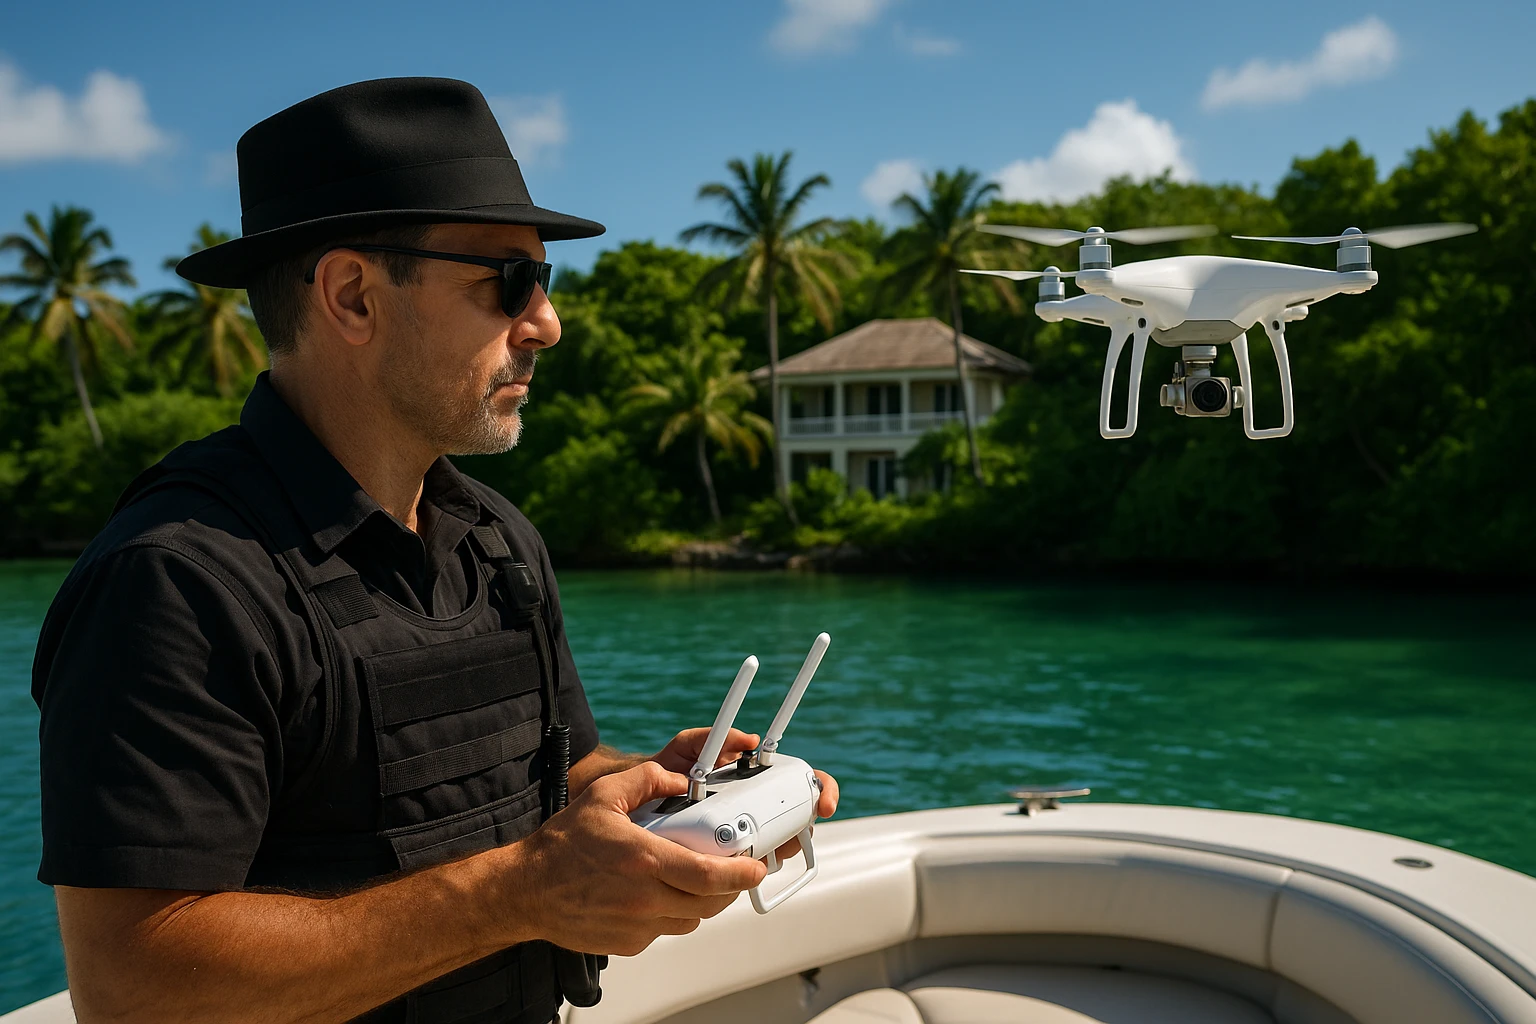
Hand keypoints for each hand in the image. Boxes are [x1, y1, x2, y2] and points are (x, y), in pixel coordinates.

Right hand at [513, 761, 766, 955]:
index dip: (740, 873)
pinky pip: (665, 930)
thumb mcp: (602, 796)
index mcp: (644, 861)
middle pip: (709, 902)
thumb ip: (646, 780)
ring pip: (691, 919)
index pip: (708, 875)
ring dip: (702, 901)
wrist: (525, 891)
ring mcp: (637, 926)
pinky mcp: (629, 943)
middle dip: (731, 887)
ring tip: (695, 878)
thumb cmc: (561, 846)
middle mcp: (645, 898)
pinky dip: (672, 914)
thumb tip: (678, 781)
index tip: (755, 866)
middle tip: (736, 871)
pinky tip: (658, 893)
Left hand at [650, 728, 839, 865]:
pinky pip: (753, 869)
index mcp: (755, 778)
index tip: (825, 803)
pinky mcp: (731, 859)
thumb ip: (713, 738)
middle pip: (799, 819)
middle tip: (791, 836)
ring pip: (780, 846)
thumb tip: (748, 739)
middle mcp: (757, 805)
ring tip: (765, 852)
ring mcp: (747, 834)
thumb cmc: (664, 773)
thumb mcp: (685, 749)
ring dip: (780, 850)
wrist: (633, 808)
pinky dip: (753, 871)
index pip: (802, 781)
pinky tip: (742, 869)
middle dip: (803, 828)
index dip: (823, 791)